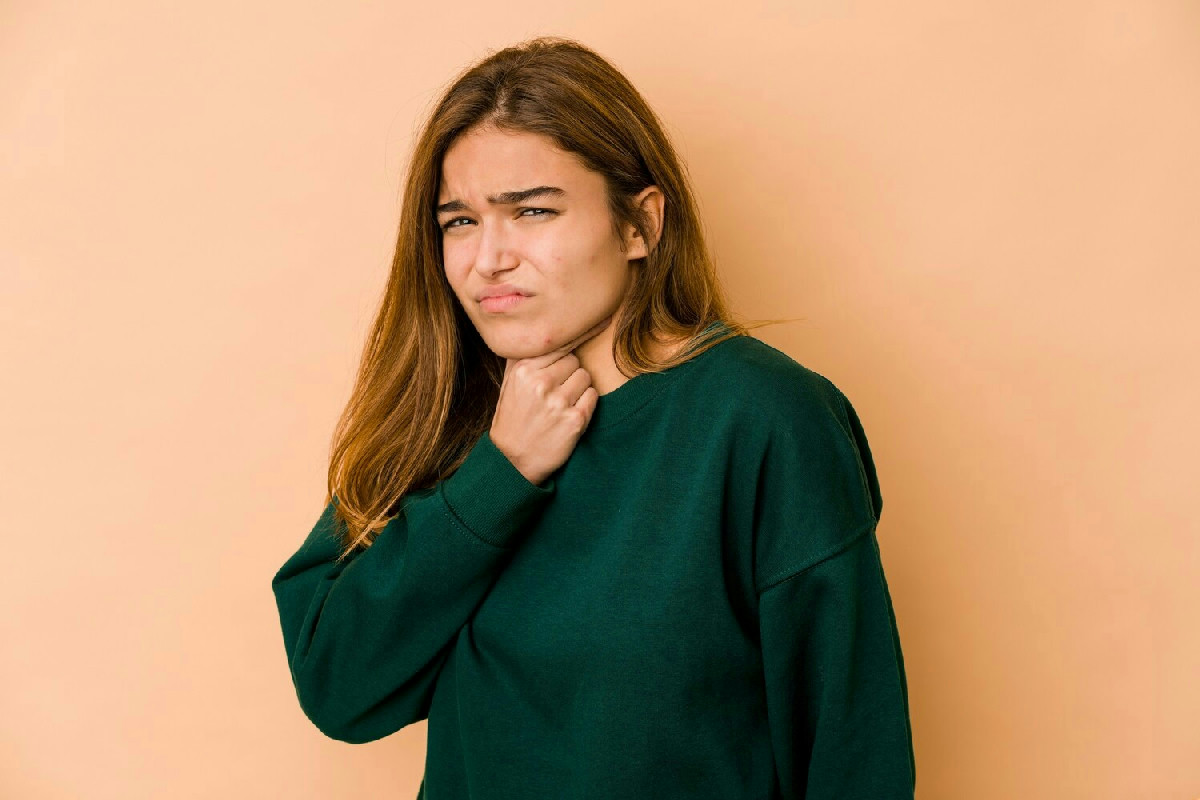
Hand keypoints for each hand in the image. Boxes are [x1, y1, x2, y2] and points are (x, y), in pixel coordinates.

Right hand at [490, 316, 612, 485]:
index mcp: (524, 369)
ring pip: (586, 377)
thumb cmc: (512, 417)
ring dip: (579, 388)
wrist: (512, 459)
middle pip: (574, 361)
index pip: (559, 343)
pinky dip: (586, 403)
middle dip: (569, 373)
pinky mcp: (574, 421)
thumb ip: (524, 355)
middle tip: (555, 391)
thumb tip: (540, 328)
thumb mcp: (509, 382)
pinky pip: (592, 397)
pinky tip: (570, 413)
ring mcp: (558, 402)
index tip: (602, 316)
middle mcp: (541, 383)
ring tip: (561, 403)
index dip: (578, 333)